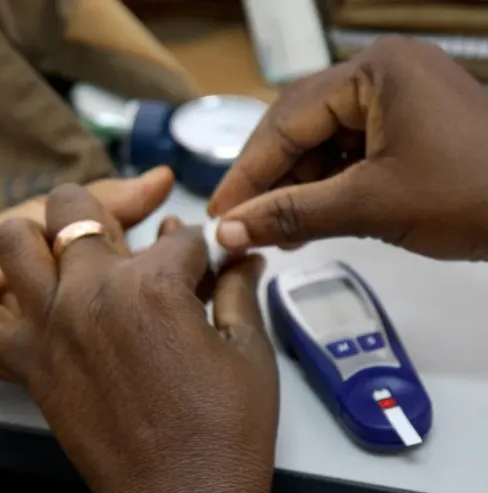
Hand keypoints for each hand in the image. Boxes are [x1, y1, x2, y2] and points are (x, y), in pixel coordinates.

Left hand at [0, 184, 278, 492]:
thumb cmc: (224, 430)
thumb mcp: (248, 351)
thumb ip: (236, 290)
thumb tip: (240, 257)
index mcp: (154, 284)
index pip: (179, 237)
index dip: (199, 248)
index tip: (205, 263)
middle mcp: (92, 292)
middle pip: (76, 208)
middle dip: (107, 212)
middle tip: (126, 245)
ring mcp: (50, 325)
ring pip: (14, 241)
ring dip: (38, 236)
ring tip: (65, 258)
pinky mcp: (25, 362)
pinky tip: (9, 294)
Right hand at [209, 35, 487, 260]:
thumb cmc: (471, 196)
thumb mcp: (370, 206)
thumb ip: (292, 215)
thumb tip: (228, 230)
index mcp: (373, 71)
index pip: (286, 122)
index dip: (247, 172)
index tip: (218, 212)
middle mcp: (381, 73)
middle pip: (300, 128)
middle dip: (271, 180)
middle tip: (241, 223)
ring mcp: (397, 97)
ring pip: (322, 143)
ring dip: (297, 189)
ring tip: (277, 232)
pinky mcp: (408, 125)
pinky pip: (349, 153)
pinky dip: (327, 188)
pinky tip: (309, 220)